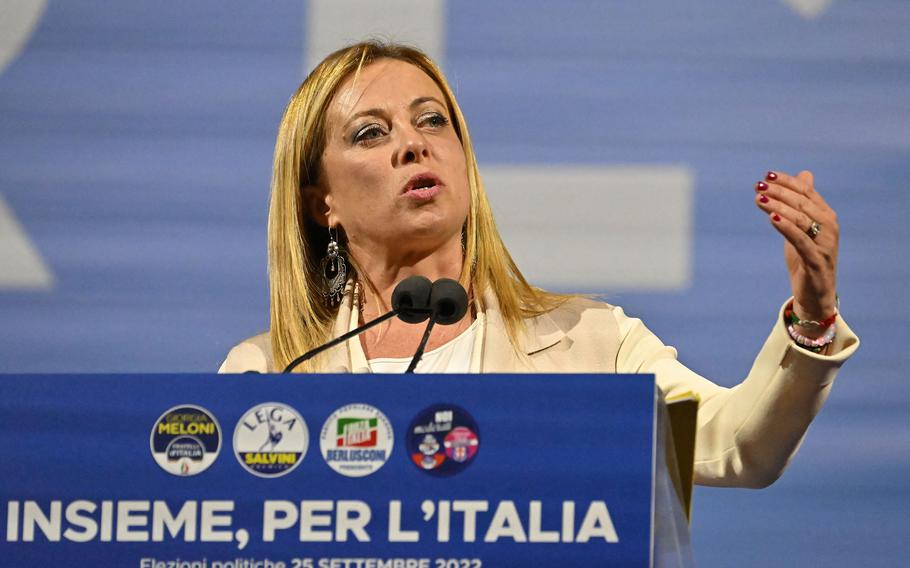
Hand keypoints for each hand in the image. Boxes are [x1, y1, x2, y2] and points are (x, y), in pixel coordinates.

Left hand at [754, 170, 838, 322]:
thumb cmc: (807, 259)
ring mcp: (825, 244)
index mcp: (826, 216)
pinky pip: (800, 240)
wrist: (815, 296)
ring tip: (759, 199)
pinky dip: (786, 227)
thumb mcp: (802, 228)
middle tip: (758, 186)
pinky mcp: (816, 260)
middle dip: (779, 192)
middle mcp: (829, 227)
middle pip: (803, 203)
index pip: (807, 192)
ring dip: (778, 206)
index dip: (787, 182)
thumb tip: (804, 174)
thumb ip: (802, 203)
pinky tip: (772, 218)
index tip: (767, 175)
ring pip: (800, 219)